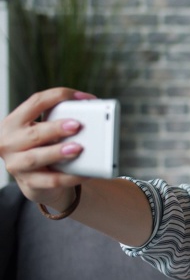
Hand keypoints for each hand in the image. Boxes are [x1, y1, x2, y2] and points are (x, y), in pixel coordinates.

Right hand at [0, 87, 95, 209]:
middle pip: (33, 133)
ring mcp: (16, 164)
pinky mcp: (29, 183)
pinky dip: (70, 177)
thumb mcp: (43, 130)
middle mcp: (9, 143)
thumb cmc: (42, 146)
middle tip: (76, 125)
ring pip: (36, 158)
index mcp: (13, 122)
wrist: (35, 179)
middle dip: (56, 129)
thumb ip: (58, 119)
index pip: (35, 102)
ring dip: (58, 153)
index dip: (59, 96)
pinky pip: (51, 180)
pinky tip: (85, 173)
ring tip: (78, 149)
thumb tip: (90, 109)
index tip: (83, 98)